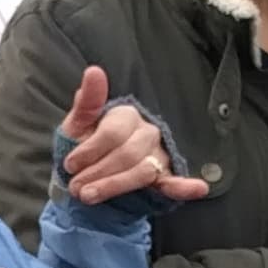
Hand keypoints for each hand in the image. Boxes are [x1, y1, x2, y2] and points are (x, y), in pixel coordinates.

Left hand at [59, 65, 207, 206]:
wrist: (90, 172)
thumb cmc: (83, 145)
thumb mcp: (78, 124)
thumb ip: (87, 102)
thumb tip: (94, 71)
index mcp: (127, 116)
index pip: (113, 131)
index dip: (90, 149)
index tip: (70, 164)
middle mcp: (146, 133)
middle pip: (127, 153)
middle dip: (98, 172)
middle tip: (75, 187)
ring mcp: (157, 156)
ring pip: (143, 171)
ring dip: (115, 185)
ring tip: (90, 196)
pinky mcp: (162, 178)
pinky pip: (175, 182)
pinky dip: (185, 187)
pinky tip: (198, 188)